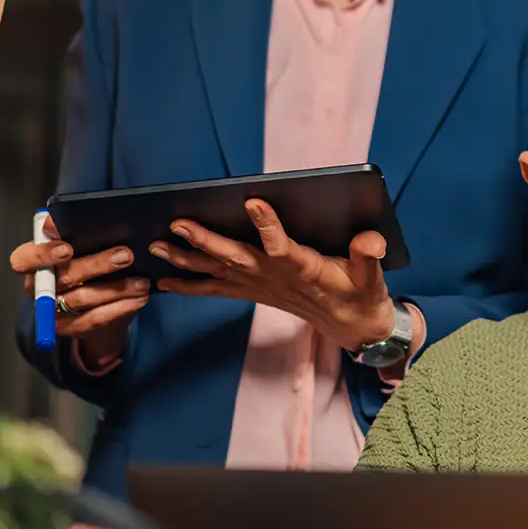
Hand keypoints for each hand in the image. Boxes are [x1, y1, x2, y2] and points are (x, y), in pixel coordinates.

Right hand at [9, 216, 149, 366]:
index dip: (43, 254)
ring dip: (117, 288)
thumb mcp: (81, 247)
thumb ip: (81, 235)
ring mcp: (53, 310)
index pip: (24, 258)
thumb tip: (105, 222)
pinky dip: (121, 307)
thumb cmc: (86, 263)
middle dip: (96, 264)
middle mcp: (39, 287)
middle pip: (64, 277)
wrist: (94, 304)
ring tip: (142, 282)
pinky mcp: (70, 328)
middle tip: (125, 255)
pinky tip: (139, 298)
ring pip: (83, 298)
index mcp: (33, 262)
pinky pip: (96, 318)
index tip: (67, 248)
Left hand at [152, 199, 395, 350]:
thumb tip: (372, 239)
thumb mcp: (371, 275)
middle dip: (205, 241)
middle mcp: (276, 278)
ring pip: (218, 273)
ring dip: (185, 260)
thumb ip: (368, 256)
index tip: (253, 201)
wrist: (353, 327)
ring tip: (155, 246)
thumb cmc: (361, 294)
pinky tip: (163, 281)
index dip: (268, 226)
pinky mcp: (254, 292)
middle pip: (236, 258)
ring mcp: (261, 287)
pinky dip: (189, 286)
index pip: (283, 246)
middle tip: (178, 223)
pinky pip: (216, 290)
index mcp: (305, 268)